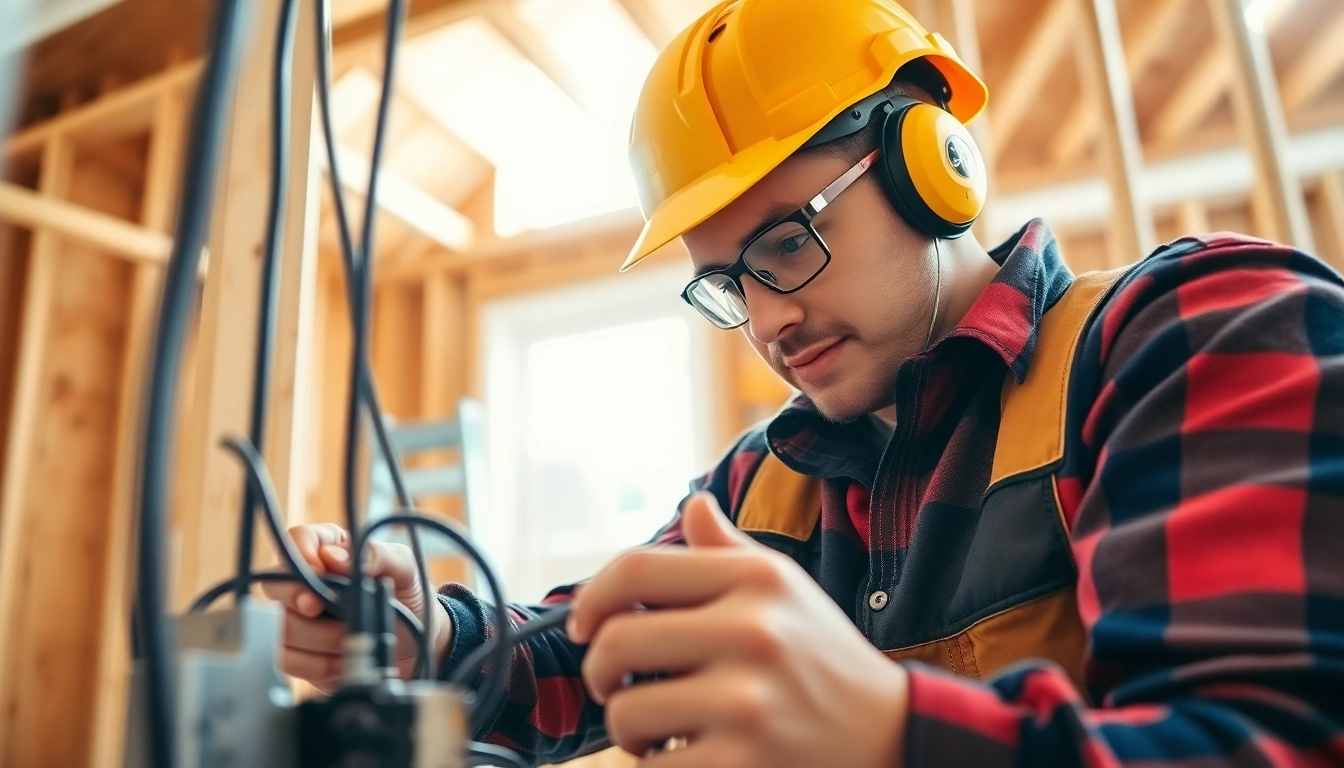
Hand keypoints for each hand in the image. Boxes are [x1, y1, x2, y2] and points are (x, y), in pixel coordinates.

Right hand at [260, 523, 452, 691]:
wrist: (414, 642)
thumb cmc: (405, 597)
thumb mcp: (404, 567)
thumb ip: (376, 554)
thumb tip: (334, 558)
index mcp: (329, 548)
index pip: (297, 540)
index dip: (301, 555)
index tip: (320, 572)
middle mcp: (305, 581)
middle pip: (277, 585)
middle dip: (299, 600)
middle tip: (321, 609)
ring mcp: (297, 618)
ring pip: (284, 627)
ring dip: (323, 638)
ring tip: (354, 636)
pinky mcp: (298, 653)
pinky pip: (289, 660)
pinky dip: (320, 664)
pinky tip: (344, 659)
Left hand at [567, 493, 908, 767]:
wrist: (893, 736)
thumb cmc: (822, 658)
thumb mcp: (787, 590)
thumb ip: (730, 551)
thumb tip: (692, 505)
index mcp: (756, 578)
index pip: (636, 570)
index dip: (592, 597)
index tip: (583, 625)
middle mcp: (754, 630)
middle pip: (617, 642)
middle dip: (600, 672)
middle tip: (614, 686)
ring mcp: (750, 700)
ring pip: (626, 711)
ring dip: (627, 728)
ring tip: (655, 729)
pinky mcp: (746, 761)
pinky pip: (654, 766)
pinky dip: (655, 766)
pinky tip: (684, 757)